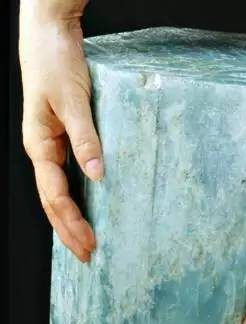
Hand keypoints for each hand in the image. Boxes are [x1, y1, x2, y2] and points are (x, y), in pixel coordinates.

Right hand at [19, 0, 101, 261]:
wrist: (50, 34)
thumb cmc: (55, 62)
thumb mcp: (73, 100)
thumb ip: (86, 138)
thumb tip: (98, 176)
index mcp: (40, 146)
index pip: (55, 197)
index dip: (72, 224)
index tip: (90, 245)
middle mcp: (44, 151)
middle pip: (54, 203)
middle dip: (69, 232)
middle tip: (89, 258)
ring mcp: (52, 147)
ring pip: (59, 194)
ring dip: (72, 220)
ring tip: (86, 244)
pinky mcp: (64, 139)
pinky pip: (68, 178)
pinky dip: (78, 199)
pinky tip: (90, 210)